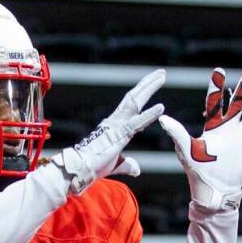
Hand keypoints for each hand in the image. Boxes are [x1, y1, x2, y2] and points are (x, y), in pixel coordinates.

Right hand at [54, 69, 164, 194]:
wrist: (79, 168)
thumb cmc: (94, 165)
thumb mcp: (116, 164)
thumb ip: (127, 164)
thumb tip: (137, 170)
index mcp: (115, 125)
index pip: (132, 105)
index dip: (143, 94)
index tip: (153, 85)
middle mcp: (116, 120)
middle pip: (134, 97)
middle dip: (148, 84)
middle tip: (162, 72)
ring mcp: (117, 125)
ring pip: (135, 101)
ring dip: (149, 88)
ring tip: (162, 76)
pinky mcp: (118, 134)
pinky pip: (137, 122)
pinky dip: (150, 114)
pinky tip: (161, 107)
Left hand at [159, 67, 241, 210]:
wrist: (213, 189)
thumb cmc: (197, 170)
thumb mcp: (186, 149)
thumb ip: (177, 132)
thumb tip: (162, 119)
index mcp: (213, 126)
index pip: (216, 102)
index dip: (218, 87)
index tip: (220, 70)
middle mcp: (229, 128)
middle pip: (239, 102)